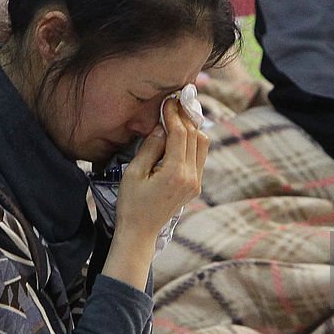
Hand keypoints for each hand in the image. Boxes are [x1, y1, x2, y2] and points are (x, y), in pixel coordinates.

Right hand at [103, 101, 208, 289]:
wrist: (140, 232)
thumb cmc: (131, 203)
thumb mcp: (134, 173)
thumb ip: (150, 148)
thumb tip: (162, 128)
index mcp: (175, 173)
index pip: (180, 134)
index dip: (174, 115)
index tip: (167, 101)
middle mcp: (191, 177)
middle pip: (195, 136)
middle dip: (184, 117)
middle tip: (173, 104)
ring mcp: (196, 183)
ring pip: (202, 145)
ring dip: (191, 129)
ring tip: (176, 117)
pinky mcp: (195, 186)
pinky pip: (199, 156)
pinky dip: (192, 142)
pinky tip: (179, 135)